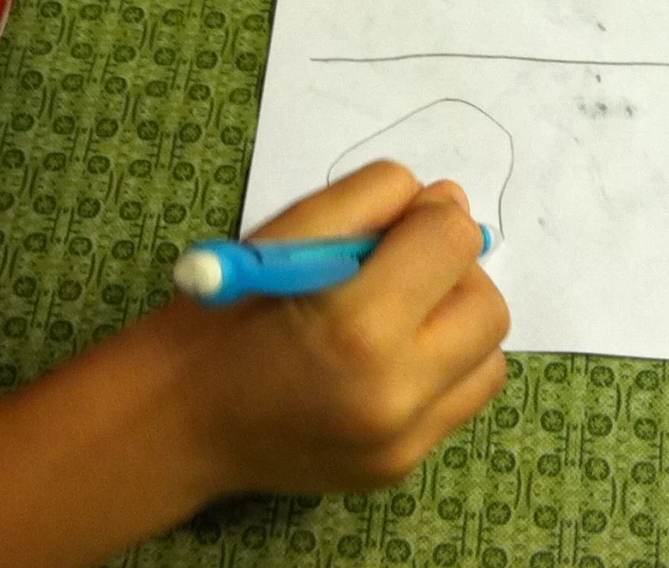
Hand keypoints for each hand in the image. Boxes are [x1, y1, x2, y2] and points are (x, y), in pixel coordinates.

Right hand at [142, 162, 510, 503]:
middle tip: (401, 268)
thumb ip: (374, 199)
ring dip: (456, 324)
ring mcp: (402, 442)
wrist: (180, 420)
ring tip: (397, 316)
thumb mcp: (287, 232)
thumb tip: (448, 201)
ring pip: (488, 357)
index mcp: (358, 325)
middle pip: (487, 304)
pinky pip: (460, 400)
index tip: (402, 221)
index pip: (454, 242)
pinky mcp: (402, 469)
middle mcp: (394, 394)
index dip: (432, 217)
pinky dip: (442, 369)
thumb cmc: (224, 316)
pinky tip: (388, 360)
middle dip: (453, 273)